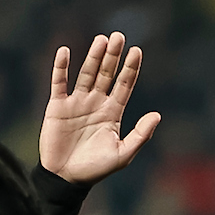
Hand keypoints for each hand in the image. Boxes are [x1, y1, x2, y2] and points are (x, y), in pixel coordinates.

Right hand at [39, 33, 160, 183]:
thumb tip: (157, 115)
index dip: (130, 69)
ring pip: (86, 74)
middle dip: (113, 56)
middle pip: (106, 74)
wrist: (67, 177)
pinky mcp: (58, 105)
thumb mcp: (122, 154)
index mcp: (113, 113)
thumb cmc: (96, 168)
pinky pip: (59, 82)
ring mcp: (77, 102)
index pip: (124, 85)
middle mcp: (96, 103)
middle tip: (119, 36)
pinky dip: (61, 67)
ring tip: (101, 40)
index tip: (137, 51)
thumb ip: (140, 135)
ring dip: (93, 56)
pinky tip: (65, 52)